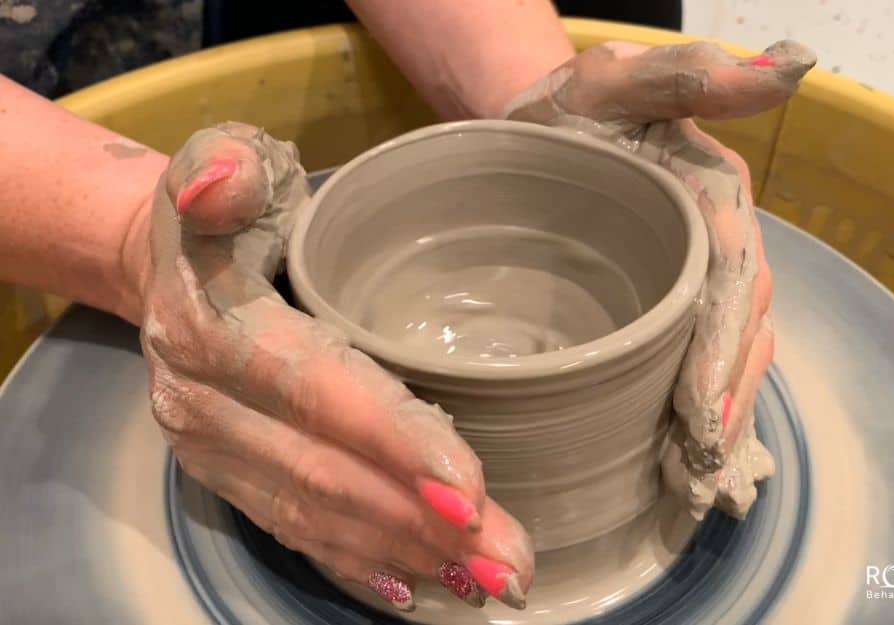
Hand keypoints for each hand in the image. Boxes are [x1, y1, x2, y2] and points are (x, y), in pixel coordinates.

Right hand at [137, 123, 533, 610]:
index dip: (392, 441)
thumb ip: (226, 167)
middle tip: (509, 561)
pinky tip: (420, 586)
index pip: (316, 392)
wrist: (161, 268)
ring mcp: (211, 451)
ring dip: (405, 553)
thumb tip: (222, 183)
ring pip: (315, 514)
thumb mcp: (222, 160)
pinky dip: (358, 562)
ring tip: (488, 581)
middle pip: (325, 473)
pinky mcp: (224, 476)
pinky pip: (292, 529)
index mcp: (214, 326)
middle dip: (420, 522)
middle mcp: (205, 403)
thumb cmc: (225, 209)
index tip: (469, 490)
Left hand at [504, 40, 815, 518]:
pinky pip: (694, 358)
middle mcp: (717, 244)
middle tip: (700, 465)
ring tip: (693, 477)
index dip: (722, 348)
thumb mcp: (616, 79)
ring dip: (717, 417)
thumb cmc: (569, 107)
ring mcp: (693, 278)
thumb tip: (789, 67)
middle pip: (739, 330)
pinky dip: (694, 408)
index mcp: (715, 196)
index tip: (702, 411)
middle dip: (725, 400)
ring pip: (726, 352)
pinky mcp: (666, 304)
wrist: (534, 129)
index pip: (732, 282)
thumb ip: (688, 77)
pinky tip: (680, 454)